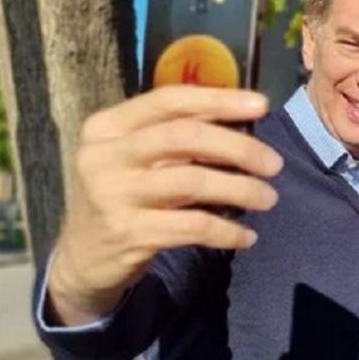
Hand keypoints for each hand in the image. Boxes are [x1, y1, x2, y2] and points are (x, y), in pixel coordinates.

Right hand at [47, 86, 283, 325]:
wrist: (84, 259)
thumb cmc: (125, 196)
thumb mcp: (137, 159)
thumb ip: (176, 136)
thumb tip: (242, 117)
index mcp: (107, 126)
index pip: (169, 100)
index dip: (218, 100)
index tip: (262, 106)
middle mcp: (105, 155)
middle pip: (185, 137)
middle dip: (239, 147)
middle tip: (274, 164)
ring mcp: (113, 195)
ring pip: (192, 182)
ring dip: (241, 189)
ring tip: (269, 198)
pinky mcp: (128, 233)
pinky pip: (192, 226)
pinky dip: (227, 230)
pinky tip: (247, 236)